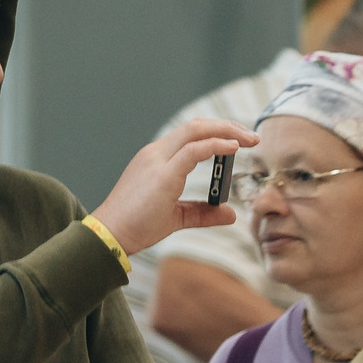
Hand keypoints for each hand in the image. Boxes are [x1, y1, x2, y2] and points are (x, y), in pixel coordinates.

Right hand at [88, 119, 257, 254]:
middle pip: (195, 125)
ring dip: (227, 131)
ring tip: (250, 139)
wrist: (110, 237)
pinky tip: (234, 148)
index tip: (239, 140)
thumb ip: (203, 213)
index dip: (216, 131)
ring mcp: (157, 161)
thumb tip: (230, 213)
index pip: (190, 133)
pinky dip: (216, 145)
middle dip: (227, 126)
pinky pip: (193, 150)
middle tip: (252, 137)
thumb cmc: (136, 226)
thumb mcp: (177, 217)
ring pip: (195, 130)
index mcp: (157, 158)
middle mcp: (156, 153)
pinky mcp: (163, 175)